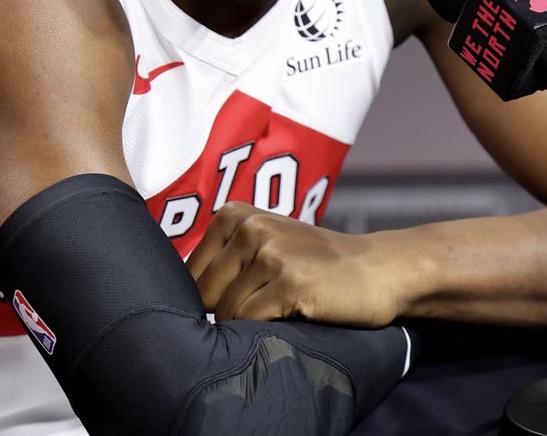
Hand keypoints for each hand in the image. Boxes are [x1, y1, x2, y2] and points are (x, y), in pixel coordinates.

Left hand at [186, 202, 401, 327]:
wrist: (375, 271)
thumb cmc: (315, 265)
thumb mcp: (265, 244)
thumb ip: (223, 260)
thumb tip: (171, 297)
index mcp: (235, 214)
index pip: (189, 272)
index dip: (200, 300)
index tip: (221, 311)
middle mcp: (250, 227)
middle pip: (202, 293)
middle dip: (218, 316)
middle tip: (248, 323)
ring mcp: (270, 253)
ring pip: (226, 311)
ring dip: (244, 327)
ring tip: (272, 320)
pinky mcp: (289, 282)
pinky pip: (249, 322)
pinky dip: (259, 333)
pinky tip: (284, 323)